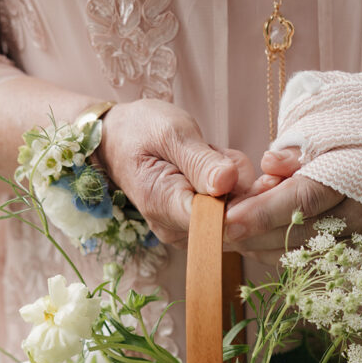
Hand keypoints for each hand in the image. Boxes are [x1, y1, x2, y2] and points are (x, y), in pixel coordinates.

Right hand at [98, 100, 255, 247]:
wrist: (118, 141)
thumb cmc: (140, 131)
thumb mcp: (170, 133)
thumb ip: (200, 160)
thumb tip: (228, 182)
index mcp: (167, 207)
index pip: (217, 222)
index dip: (241, 202)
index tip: (243, 172)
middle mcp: (177, 229)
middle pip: (233, 220)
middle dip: (239, 184)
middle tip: (216, 152)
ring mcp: (187, 231)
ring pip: (236, 213)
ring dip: (234, 180)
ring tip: (207, 156)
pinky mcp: (197, 226)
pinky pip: (230, 210)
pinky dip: (231, 185)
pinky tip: (212, 168)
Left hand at [223, 148, 361, 263]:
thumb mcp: (330, 123)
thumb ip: (296, 148)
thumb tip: (267, 165)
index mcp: (359, 173)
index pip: (304, 198)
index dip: (263, 212)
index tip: (228, 220)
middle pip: (303, 234)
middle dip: (256, 237)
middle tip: (218, 234)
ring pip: (308, 255)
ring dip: (265, 249)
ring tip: (232, 237)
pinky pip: (317, 263)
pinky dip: (285, 254)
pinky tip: (258, 244)